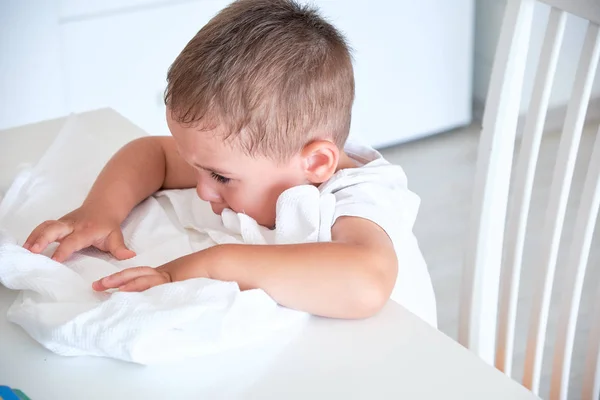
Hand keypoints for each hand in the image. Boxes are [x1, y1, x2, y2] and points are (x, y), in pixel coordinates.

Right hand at [23, 206, 135, 262]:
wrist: (103, 206)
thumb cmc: (108, 225)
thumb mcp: (116, 236)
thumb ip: (120, 248)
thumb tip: (129, 257)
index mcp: (86, 230)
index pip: (73, 241)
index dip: (64, 250)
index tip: (55, 260)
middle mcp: (72, 225)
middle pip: (54, 228)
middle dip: (42, 238)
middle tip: (32, 251)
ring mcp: (63, 223)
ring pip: (46, 226)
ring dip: (34, 237)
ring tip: (24, 250)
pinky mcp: (57, 223)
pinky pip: (43, 227)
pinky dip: (33, 235)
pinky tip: (26, 246)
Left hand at [92, 250, 214, 291]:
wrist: (221, 264)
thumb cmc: (210, 276)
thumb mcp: (188, 286)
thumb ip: (176, 292)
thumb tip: (163, 303)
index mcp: (167, 276)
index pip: (142, 277)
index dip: (125, 280)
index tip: (108, 286)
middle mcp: (165, 275)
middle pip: (136, 275)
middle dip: (116, 280)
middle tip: (97, 286)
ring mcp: (168, 278)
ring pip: (142, 279)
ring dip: (122, 283)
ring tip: (105, 288)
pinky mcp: (172, 282)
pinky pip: (153, 285)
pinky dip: (139, 288)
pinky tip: (125, 292)